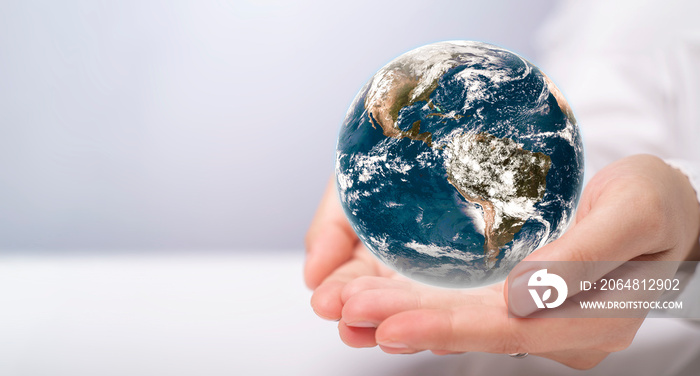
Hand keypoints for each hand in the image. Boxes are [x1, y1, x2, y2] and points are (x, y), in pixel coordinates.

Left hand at [308, 155, 699, 368]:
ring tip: (345, 306)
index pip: (503, 329)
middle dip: (403, 321)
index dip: (443, 327)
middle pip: (467, 331)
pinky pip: (462, 307)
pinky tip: (379, 297)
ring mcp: (535, 320)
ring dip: (400, 313)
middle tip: (345, 310)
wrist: (668, 211)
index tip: (386, 321)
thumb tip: (523, 296)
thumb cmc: (658, 207)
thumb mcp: (634, 213)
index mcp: (587, 320)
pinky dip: (419, 301)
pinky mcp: (519, 304)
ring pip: (458, 322)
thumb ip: (584, 257)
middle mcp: (554, 330)